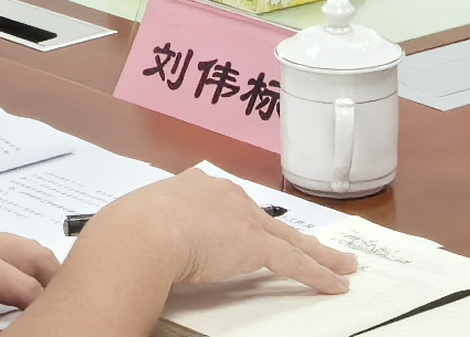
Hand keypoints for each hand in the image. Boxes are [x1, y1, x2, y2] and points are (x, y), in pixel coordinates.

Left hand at [0, 224, 61, 336]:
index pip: (23, 285)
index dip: (44, 308)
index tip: (57, 325)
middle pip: (34, 254)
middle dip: (55, 281)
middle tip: (67, 311)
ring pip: (22, 246)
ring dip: (40, 270)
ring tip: (49, 302)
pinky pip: (4, 245)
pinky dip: (22, 263)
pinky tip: (18, 287)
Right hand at [81, 173, 357, 297]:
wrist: (139, 233)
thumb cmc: (128, 231)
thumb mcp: (139, 222)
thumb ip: (152, 229)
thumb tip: (138, 243)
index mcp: (194, 187)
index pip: (230, 205)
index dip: (245, 219)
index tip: (252, 227)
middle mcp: (224, 195)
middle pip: (268, 219)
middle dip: (291, 234)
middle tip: (313, 245)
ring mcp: (243, 218)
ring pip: (291, 240)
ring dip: (319, 255)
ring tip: (341, 265)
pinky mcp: (257, 244)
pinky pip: (296, 262)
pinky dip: (319, 274)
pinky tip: (336, 282)